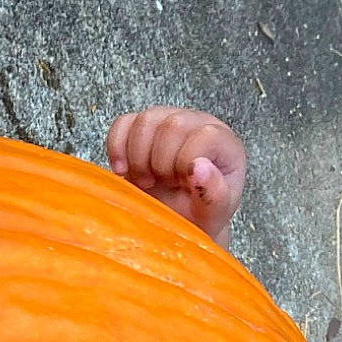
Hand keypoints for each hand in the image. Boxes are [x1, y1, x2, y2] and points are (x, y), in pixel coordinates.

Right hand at [104, 106, 246, 247]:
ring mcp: (168, 119)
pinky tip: (124, 172)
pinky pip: (122, 124)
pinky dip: (117, 149)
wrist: (177, 221)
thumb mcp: (212, 216)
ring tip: (147, 181)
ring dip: (139, 158)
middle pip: (172, 125)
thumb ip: (215, 196)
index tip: (183, 185)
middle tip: (164, 185)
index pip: (204, 135)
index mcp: (224, 143)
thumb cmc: (199, 217)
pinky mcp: (142, 126)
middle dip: (161, 163)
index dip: (187, 163)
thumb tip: (199, 166)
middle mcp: (198, 124)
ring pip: (145, 121)